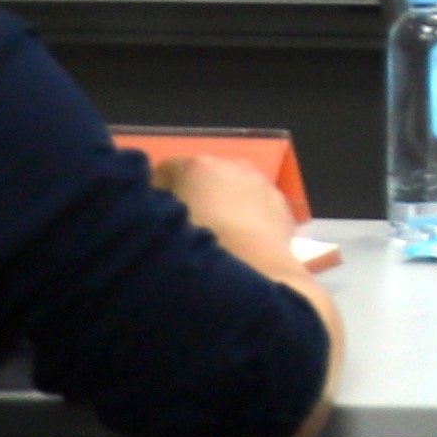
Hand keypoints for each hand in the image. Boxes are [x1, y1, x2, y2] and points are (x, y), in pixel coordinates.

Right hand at [155, 153, 307, 262]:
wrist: (250, 271)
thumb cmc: (192, 249)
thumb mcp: (157, 230)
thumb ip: (154, 214)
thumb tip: (155, 215)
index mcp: (196, 167)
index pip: (166, 170)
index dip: (157, 195)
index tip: (154, 218)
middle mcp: (232, 166)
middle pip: (204, 177)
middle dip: (194, 197)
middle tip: (185, 230)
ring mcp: (262, 183)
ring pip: (234, 189)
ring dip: (224, 206)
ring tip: (216, 239)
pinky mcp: (282, 206)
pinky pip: (258, 206)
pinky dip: (249, 219)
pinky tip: (242, 244)